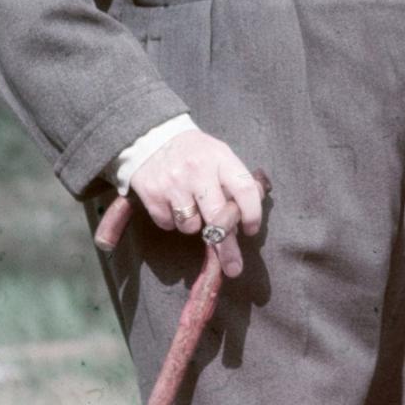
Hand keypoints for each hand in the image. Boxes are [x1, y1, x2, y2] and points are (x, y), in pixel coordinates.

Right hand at [128, 129, 264, 277]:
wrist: (152, 137)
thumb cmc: (194, 151)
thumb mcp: (219, 155)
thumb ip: (233, 181)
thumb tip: (245, 218)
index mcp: (221, 159)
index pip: (244, 190)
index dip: (252, 214)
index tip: (252, 230)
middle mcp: (197, 172)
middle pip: (217, 218)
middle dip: (227, 247)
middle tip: (234, 267)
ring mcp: (173, 184)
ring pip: (191, 226)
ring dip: (194, 225)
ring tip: (190, 205)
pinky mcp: (152, 196)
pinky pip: (168, 224)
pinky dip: (172, 220)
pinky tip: (171, 202)